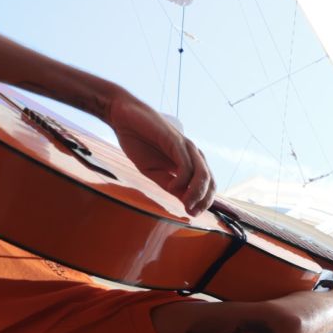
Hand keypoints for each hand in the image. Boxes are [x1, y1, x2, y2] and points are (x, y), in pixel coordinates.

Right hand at [104, 87, 213, 212]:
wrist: (123, 118)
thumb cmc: (139, 143)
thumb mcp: (155, 172)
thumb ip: (170, 185)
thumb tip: (186, 203)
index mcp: (190, 162)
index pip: (207, 185)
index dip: (204, 202)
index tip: (192, 214)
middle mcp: (192, 154)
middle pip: (209, 181)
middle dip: (204, 200)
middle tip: (191, 212)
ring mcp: (185, 146)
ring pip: (202, 174)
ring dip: (196, 194)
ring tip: (186, 204)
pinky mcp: (175, 140)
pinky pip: (185, 164)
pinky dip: (182, 180)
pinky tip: (172, 188)